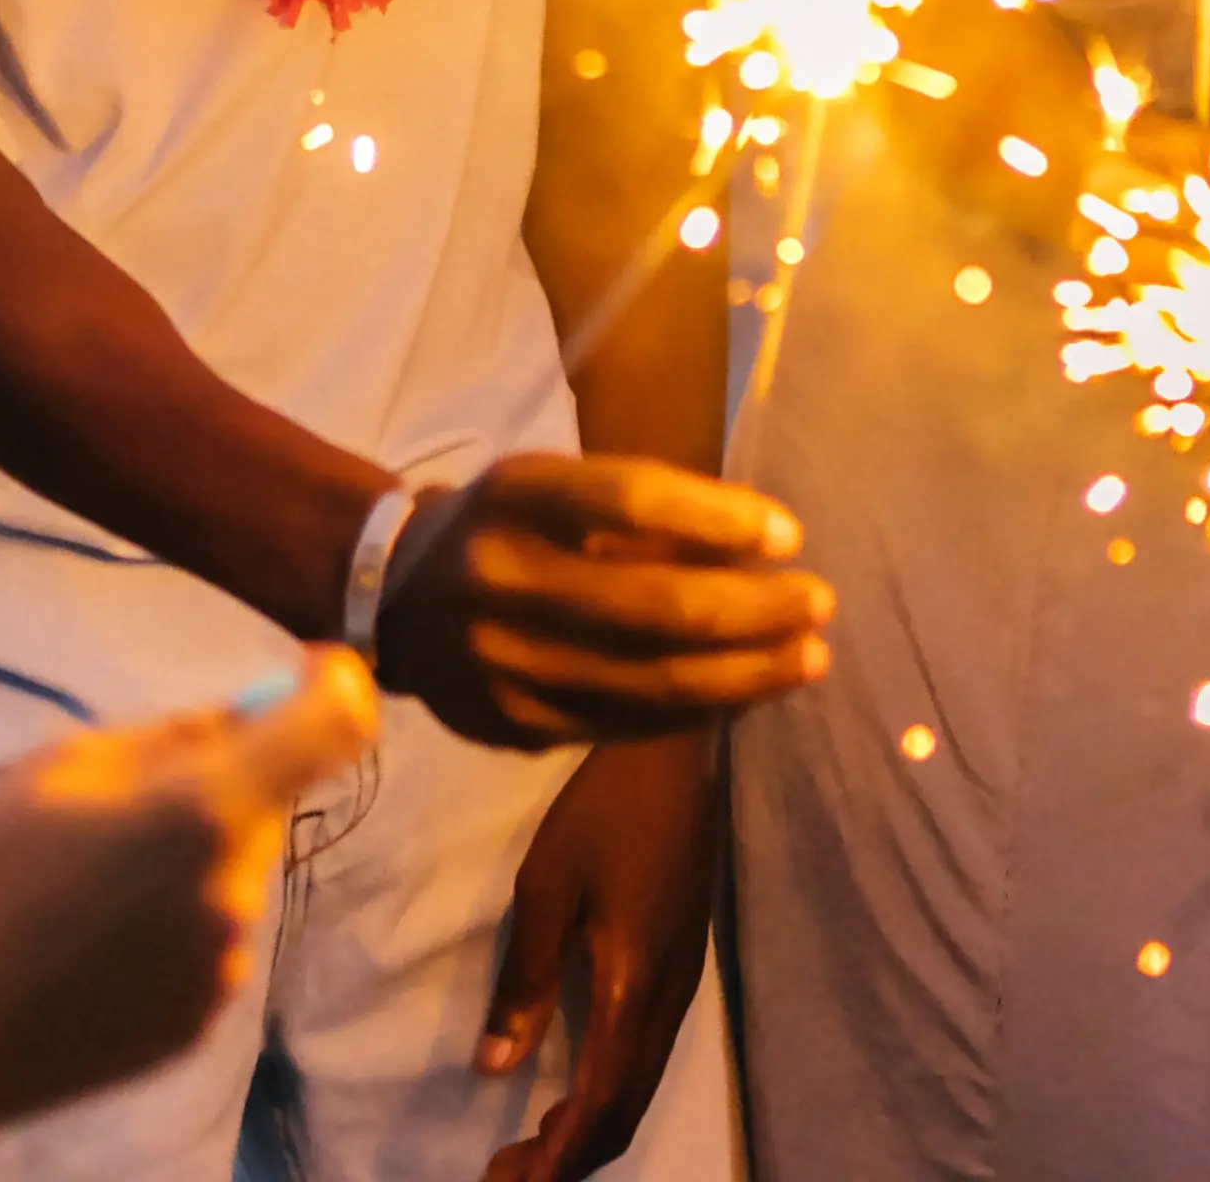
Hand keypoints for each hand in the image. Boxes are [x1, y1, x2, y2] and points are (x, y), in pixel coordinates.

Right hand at [0, 650, 382, 1181]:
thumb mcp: (56, 770)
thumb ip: (170, 738)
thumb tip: (247, 715)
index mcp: (204, 812)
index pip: (334, 726)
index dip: (334, 684)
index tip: (307, 669)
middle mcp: (234, 892)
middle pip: (266, 805)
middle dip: (219, 787)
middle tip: (115, 804)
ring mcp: (222, 968)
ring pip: (230, 874)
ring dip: (189, 860)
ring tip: (82, 885)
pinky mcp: (198, 1024)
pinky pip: (206, 941)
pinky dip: (170, 925)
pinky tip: (87, 944)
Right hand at [376, 452, 832, 748]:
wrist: (388, 596)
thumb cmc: (502, 524)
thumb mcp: (549, 484)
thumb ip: (639, 511)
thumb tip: (762, 544)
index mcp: (514, 495)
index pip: (629, 498)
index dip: (717, 516)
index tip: (790, 534)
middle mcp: (501, 577)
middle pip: (651, 604)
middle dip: (753, 610)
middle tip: (821, 603)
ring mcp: (503, 662)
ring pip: (647, 680)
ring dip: (745, 675)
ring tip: (809, 659)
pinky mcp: (512, 725)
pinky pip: (624, 723)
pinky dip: (697, 709)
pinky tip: (748, 694)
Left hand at [475, 735, 723, 1181]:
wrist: (678, 750)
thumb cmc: (603, 808)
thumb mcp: (547, 886)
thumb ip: (525, 980)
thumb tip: (494, 1067)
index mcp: (635, 985)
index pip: (602, 1101)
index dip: (559, 1155)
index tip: (511, 1181)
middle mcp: (669, 998)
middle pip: (627, 1108)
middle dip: (570, 1156)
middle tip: (509, 1177)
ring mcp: (684, 982)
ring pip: (641, 1085)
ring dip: (590, 1127)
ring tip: (534, 1148)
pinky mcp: (684, 963)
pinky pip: (650, 1055)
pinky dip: (611, 1092)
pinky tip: (577, 1089)